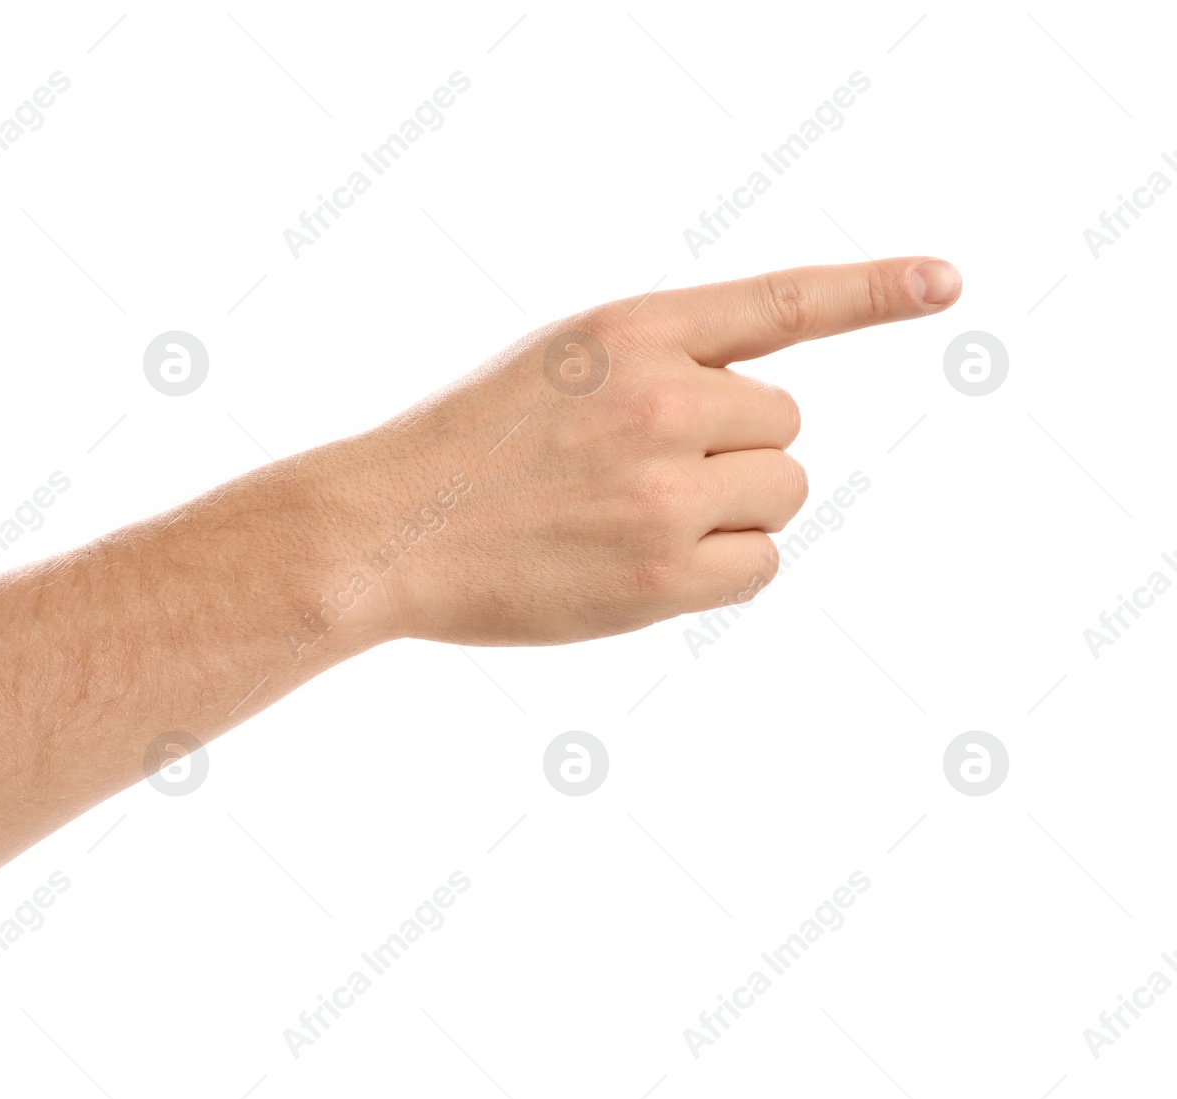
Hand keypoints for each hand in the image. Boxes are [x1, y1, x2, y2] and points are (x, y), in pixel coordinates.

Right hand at [344, 257, 961, 646]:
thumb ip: (663, 363)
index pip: (778, 303)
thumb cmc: (475, 448)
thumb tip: (765, 419)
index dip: (872, 291)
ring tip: (635, 518)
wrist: (391, 528)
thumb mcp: (563, 361)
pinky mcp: (662, 573)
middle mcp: (660, 398)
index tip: (947, 284)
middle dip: (736, 451)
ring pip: (780, 492)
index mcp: (631, 330)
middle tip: (642, 473)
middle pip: (786, 426)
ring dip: (731, 509)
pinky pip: (759, 564)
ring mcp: (664, 489)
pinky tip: (645, 563)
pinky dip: (722, 567)